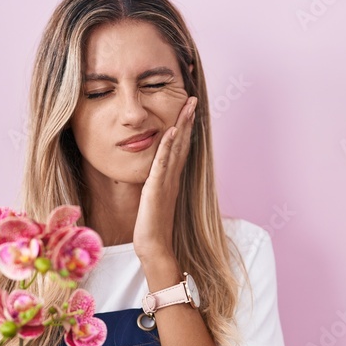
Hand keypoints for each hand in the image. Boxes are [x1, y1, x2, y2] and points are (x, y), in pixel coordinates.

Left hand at [132, 95, 197, 262]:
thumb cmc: (152, 227)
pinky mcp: (157, 188)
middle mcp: (173, 177)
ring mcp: (167, 181)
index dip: (185, 129)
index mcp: (172, 179)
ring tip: (187, 106)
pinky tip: (171, 130)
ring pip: (176, 148)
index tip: (189, 111)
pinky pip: (162, 163)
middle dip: (188, 120)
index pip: (181, 149)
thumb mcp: (154, 200)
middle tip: (192, 100)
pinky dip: (167, 146)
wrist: (154, 246)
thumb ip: (157, 186)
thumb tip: (154, 177)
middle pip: (183, 143)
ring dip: (182, 125)